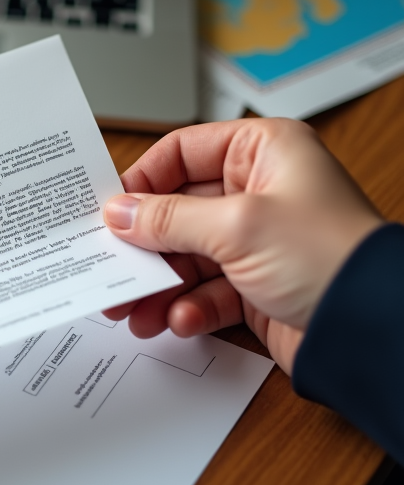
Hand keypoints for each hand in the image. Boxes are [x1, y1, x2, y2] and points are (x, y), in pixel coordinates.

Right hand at [102, 119, 382, 373]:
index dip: (143, 180)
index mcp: (263, 153)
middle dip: (144, 245)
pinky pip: (205, 290)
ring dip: (158, 283)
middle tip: (110, 266)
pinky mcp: (258, 284)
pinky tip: (179, 320)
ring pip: (187, 255)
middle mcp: (260, 191)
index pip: (183, 152)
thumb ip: (168, 217)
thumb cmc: (332, 257)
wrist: (375, 332)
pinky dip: (187, 307)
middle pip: (178, 210)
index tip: (109, 210)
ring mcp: (259, 240)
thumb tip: (119, 211)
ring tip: (132, 308)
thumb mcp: (237, 226)